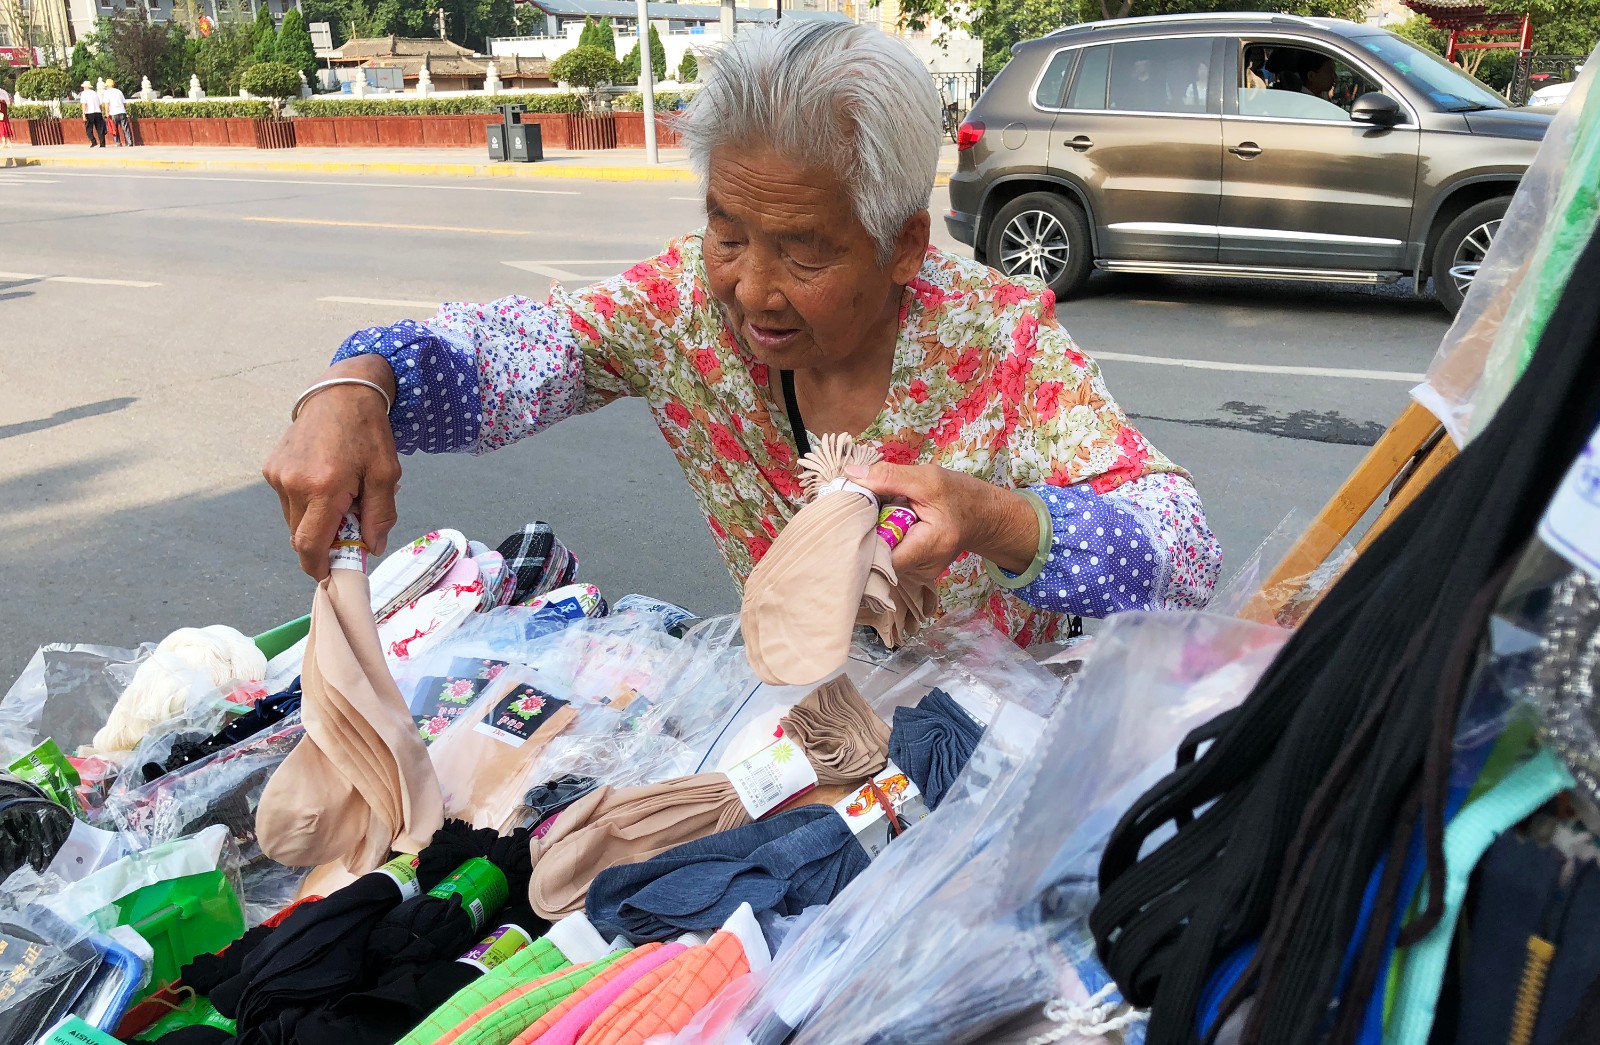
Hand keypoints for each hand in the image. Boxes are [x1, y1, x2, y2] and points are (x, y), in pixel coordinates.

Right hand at [262, 357, 400, 579]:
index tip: (329, 577)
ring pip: (293, 520)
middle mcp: (293, 483)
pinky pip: (288, 500)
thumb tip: (370, 549)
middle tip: (350, 528)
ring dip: (315, 521)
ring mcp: (277, 475)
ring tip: (341, 497)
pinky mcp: (271, 467)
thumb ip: (379, 516)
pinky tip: (326, 481)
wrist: (342, 393)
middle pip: (301, 536)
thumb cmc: (369, 433)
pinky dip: (306, 503)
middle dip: (323, 542)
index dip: (317, 567)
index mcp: (323, 487)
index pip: (310, 545)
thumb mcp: (385, 476)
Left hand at [843, 462, 1037, 589]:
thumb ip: (888, 477)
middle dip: (864, 531)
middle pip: (875, 558)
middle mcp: (920, 570)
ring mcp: (916, 573)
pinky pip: (888, 555)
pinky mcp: (912, 570)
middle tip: (863, 505)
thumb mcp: (928, 479)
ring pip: (879, 557)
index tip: (852, 512)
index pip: (878, 557)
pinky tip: (889, 522)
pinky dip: (883, 537)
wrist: (984, 516)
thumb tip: (851, 473)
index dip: (860, 535)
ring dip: (874, 533)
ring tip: (880, 512)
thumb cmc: (961, 496)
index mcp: (927, 548)